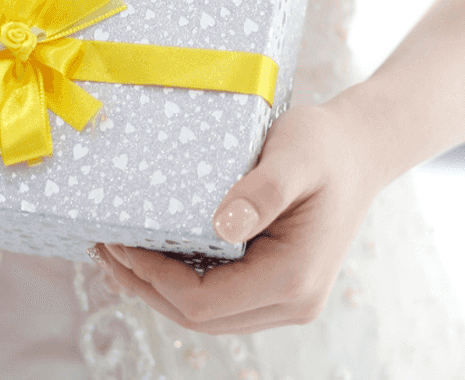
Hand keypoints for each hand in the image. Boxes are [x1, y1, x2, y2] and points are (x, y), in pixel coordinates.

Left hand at [94, 98, 385, 334]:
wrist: (361, 149)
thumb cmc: (326, 145)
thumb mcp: (296, 154)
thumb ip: (263, 190)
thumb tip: (224, 227)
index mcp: (293, 278)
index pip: (203, 303)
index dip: (152, 280)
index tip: (117, 243)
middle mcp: (292, 301)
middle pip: (199, 318)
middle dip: (146, 287)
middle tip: (103, 249)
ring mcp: (287, 300)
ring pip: (207, 315)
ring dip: (159, 289)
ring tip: (117, 254)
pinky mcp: (278, 287)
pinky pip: (219, 297)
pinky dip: (181, 281)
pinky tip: (152, 255)